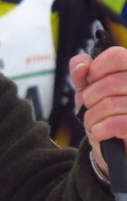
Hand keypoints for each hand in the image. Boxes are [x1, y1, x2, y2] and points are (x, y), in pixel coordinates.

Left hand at [70, 47, 126, 174]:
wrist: (111, 145)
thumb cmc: (101, 111)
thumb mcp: (87, 88)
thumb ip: (81, 71)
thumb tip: (81, 66)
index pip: (118, 55)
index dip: (98, 67)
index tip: (91, 79)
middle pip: (111, 82)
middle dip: (90, 96)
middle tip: (90, 105)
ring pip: (109, 104)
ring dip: (92, 116)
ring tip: (95, 121)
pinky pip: (114, 124)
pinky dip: (99, 130)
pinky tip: (100, 132)